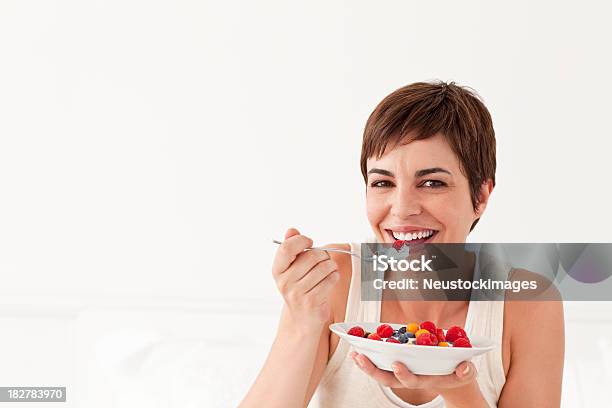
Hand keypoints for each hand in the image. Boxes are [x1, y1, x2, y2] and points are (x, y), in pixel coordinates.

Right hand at [272, 228, 339, 329]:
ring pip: (324, 267)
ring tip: (328, 270)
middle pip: (311, 256)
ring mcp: (297, 293)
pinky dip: (334, 276)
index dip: (301, 241)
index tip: (309, 242)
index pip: (286, 248)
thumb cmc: (299, 289)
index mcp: (277, 270)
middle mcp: (285, 282)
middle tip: (323, 260)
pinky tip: (330, 279)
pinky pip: (330, 279)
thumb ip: (291, 248)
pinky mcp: (312, 302)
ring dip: (331, 266)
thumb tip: (291, 230)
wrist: (301, 320)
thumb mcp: (291, 269)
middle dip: (322, 255)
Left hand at [350, 351, 476, 391]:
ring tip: (354, 353)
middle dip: (374, 370)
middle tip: (361, 357)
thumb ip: (466, 370)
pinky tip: (356, 348)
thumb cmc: (458, 371)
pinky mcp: (396, 366)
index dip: (403, 374)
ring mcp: (402, 373)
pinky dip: (368, 357)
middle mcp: (411, 378)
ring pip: (380, 373)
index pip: (412, 380)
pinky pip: (380, 364)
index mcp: (426, 379)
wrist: (451, 376)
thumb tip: (465, 368)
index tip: (396, 364)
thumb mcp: (466, 371)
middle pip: (388, 379)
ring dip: (366, 364)